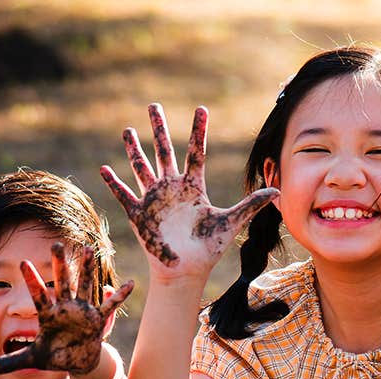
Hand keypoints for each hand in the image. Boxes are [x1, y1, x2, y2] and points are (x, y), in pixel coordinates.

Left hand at [0, 243, 134, 374]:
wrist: (76, 361)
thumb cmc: (55, 356)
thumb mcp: (33, 359)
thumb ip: (12, 361)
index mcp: (49, 315)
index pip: (38, 295)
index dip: (32, 280)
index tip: (22, 262)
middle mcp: (65, 308)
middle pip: (62, 282)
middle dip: (59, 264)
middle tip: (55, 244)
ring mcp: (82, 311)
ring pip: (85, 286)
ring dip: (87, 269)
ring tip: (88, 249)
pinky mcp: (97, 320)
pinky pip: (110, 307)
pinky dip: (119, 296)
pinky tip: (129, 283)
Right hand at [101, 104, 278, 277]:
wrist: (186, 271)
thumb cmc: (208, 249)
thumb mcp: (231, 223)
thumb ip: (251, 204)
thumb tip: (277, 190)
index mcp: (193, 187)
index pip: (196, 152)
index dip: (198, 130)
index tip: (202, 108)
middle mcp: (172, 188)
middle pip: (164, 151)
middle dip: (159, 129)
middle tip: (153, 105)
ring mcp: (154, 199)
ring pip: (141, 167)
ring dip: (134, 150)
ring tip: (128, 130)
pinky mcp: (139, 214)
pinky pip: (124, 194)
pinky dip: (114, 183)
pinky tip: (104, 169)